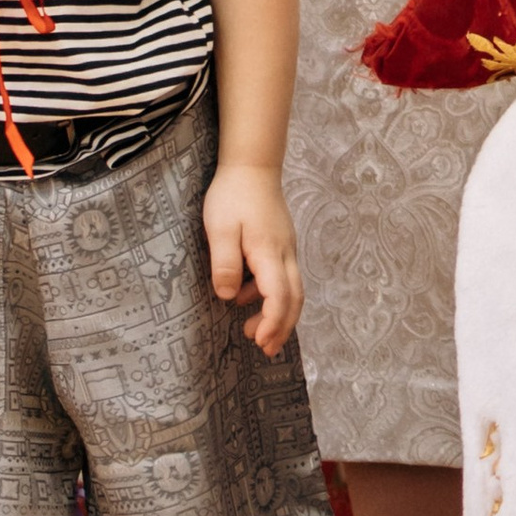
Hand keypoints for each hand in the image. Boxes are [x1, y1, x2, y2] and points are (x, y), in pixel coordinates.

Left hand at [204, 159, 301, 351]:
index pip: (280, 296)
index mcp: (269, 253)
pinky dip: (273, 296)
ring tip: (253, 331)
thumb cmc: (233, 195)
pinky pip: (284, 277)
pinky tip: (248, 296)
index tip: (259, 341)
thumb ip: (225, 262)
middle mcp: (285, 254)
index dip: (272, 323)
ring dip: (279, 315)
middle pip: (295, 299)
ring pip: (293, 289)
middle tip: (266, 350)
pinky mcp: (282, 244)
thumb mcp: (220, 228)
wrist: (253, 165)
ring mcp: (287, 248)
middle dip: (282, 328)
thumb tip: (228, 296)